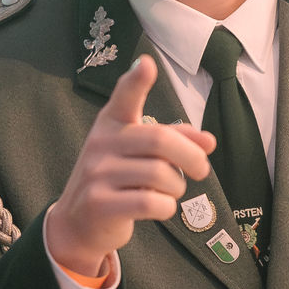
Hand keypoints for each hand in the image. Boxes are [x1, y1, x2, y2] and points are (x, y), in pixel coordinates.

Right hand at [46, 56, 214, 276]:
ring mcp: (97, 173)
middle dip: (191, 157)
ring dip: (176, 187)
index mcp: (111, 124)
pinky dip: (166, 207)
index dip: (137, 80)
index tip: (147, 64)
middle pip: (160, 140)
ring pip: (160, 174)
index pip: (124, 97)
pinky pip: (151, 203)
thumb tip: (209, 141)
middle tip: (201, 170)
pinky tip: (160, 207)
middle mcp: (101, 143)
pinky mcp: (100, 204)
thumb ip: (174, 142)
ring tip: (170, 192)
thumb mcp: (139, 156)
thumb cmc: (117, 182)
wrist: (78, 223)